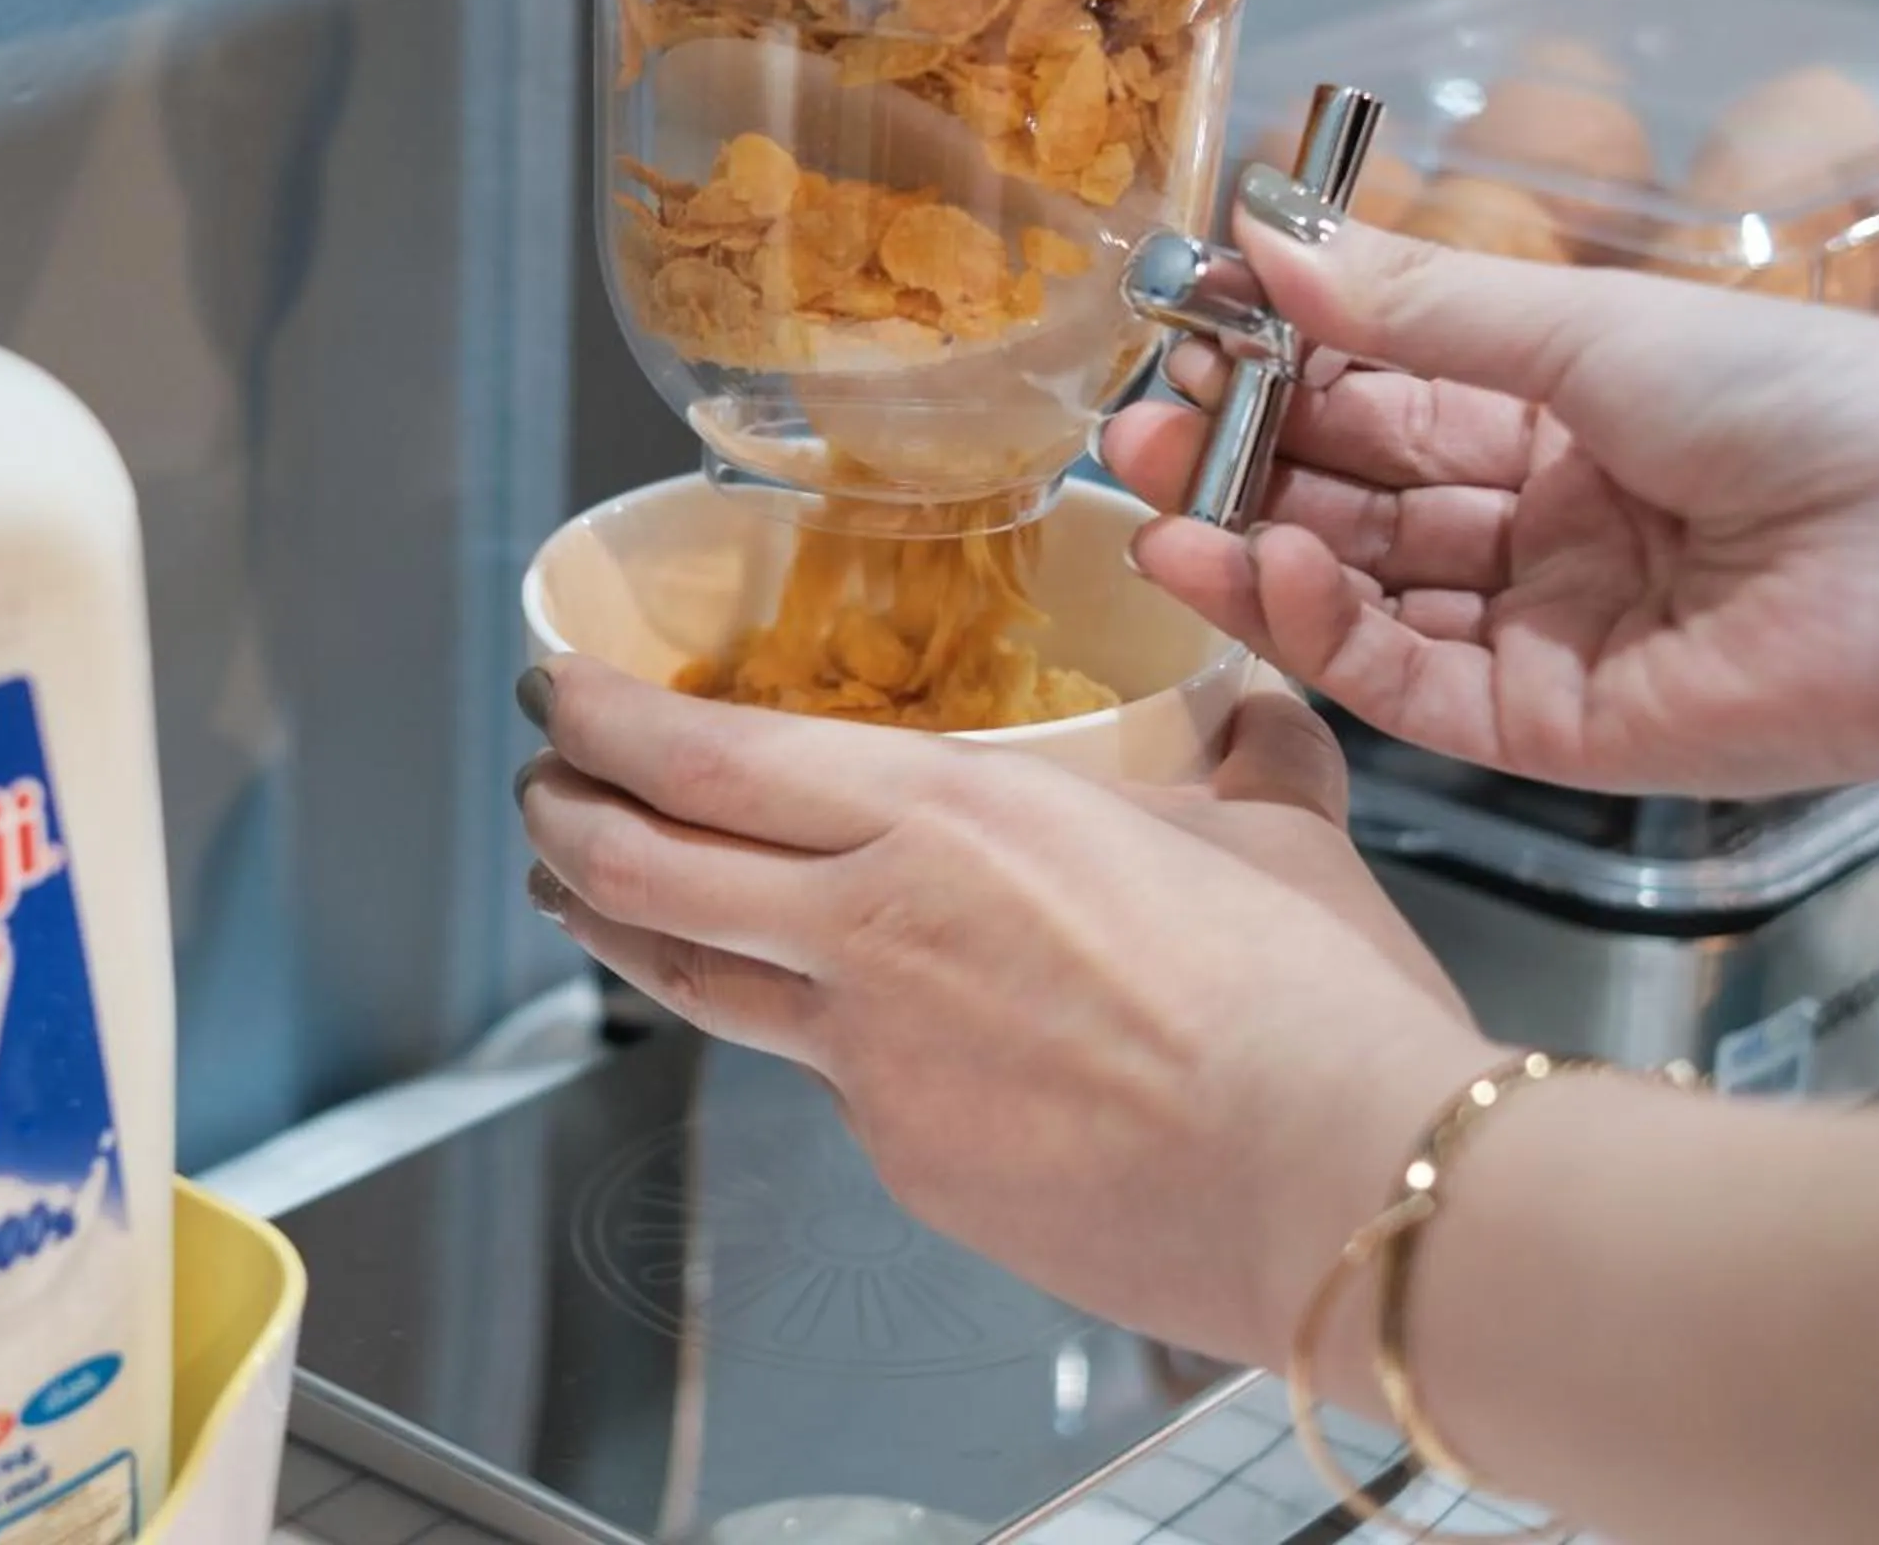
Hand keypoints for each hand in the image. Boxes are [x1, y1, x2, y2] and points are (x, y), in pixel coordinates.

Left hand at [515, 660, 1489, 1362]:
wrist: (1338, 1188)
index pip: (707, 757)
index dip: (603, 720)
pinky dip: (791, 1040)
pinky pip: (819, 1083)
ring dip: (610, 926)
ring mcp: (872, 1060)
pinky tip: (814, 1031)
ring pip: (691, 981)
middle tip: (540, 783)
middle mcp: (873, 928)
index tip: (560, 689)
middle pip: (644, 867)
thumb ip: (1245, 755)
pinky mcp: (904, 1164)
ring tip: (577, 893)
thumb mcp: (1278, 831)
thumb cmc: (1308, 1005)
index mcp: (945, 812)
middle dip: (564, 814)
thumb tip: (1254, 714)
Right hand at [1103, 217, 1878, 802]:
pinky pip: (1404, 680)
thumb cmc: (1814, 409)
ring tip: (1154, 501)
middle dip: (1243, 460)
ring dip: (1252, 546)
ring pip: (1362, 593)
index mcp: (1577, 414)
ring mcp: (1545, 630)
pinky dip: (1317, 628)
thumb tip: (1273, 243)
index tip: (1187, 331)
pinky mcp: (1547, 730)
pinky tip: (1252, 565)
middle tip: (1132, 427)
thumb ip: (1420, 309)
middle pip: (1360, 497)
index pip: (1393, 392)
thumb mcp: (1594, 330)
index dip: (1287, 366)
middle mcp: (1552, 524)